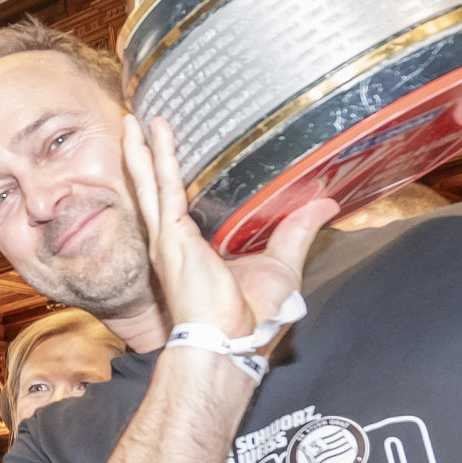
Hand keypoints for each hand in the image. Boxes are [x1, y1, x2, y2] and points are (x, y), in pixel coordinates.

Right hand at [121, 113, 336, 344]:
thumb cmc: (250, 318)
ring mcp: (168, 237)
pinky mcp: (172, 235)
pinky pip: (164, 187)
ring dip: (142, 151)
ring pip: (150, 183)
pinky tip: (154, 133)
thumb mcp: (281, 264)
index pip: (179, 204)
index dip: (173, 177)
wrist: (231, 341)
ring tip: (137, 120)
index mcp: (193, 249)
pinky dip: (160, 157)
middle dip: (147, 156)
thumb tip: (324, 204)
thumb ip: (297, 231)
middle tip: (142, 126)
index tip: (172, 152)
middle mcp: (174, 241)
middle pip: (155, 188)